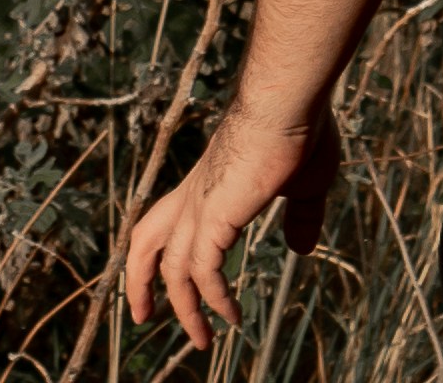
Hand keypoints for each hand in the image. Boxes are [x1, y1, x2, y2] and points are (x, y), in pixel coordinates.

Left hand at [116, 108, 338, 347]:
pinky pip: (203, 272)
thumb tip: (302, 248)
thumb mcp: (304, 184)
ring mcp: (199, 206)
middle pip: (145, 243)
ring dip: (186, 309)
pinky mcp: (213, 217)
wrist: (288, 103)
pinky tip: (230, 314)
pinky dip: (213, 298)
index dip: (158, 253)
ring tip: (203, 340)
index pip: (165, 221)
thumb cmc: (298, 131)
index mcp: (205, 183)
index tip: (164, 283)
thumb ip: (300, 217)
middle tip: (142, 317)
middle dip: (138, 282)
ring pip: (172, 269)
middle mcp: (193, 196)